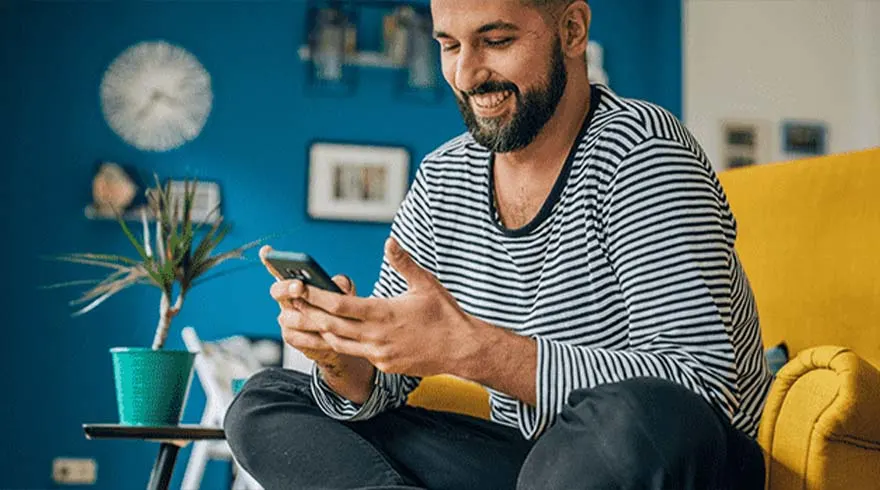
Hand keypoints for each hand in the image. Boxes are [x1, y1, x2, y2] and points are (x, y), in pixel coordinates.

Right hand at [260, 246, 366, 379]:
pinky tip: (329, 336)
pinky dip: (317, 336)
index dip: (270, 260)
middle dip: (287, 288)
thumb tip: (339, 284)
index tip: (266, 251)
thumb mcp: (344, 294)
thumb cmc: (340, 310)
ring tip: (328, 318)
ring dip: (311, 317)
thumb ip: (342, 285)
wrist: (342, 338)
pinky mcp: (291, 337)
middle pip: (277, 291)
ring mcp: (286, 319)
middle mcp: (286, 300)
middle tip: (299, 286)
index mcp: (296, 284)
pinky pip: (300, 336)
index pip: (279, 270)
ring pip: (292, 317)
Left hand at [289, 238, 482, 377]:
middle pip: (330, 325)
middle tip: (287, 303)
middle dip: (307, 313)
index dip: (316, 296)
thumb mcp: (426, 284)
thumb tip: (389, 242)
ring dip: (317, 330)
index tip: (298, 287)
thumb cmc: (445, 314)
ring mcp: (379, 353)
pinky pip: (355, 353)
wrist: (462, 350)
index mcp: (384, 313)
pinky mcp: (384, 365)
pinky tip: (330, 333)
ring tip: (300, 318)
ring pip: (338, 342)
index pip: (340, 305)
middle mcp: (377, 336)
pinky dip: (339, 342)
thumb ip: (404, 263)